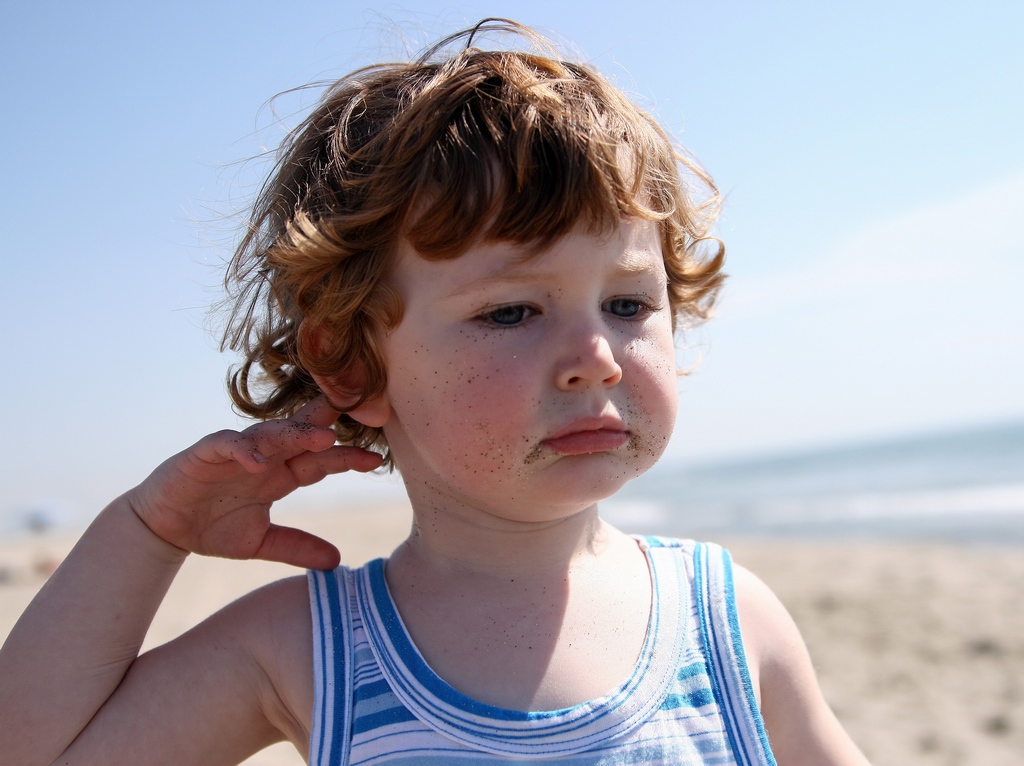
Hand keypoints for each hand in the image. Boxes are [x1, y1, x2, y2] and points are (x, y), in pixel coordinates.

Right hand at [126, 397, 381, 568]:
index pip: (318, 461)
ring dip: (297, 434)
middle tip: (360, 423)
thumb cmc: (211, 528)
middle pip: (302, 436)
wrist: (161, 530)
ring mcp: (235, 453)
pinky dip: (243, 451)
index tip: (376, 462)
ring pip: (271, 434)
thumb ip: (296, 547)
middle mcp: (262, 458)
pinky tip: (260, 462)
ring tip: (323, 438)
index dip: (345, 459)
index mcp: (279, 475)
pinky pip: (227, 445)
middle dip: (329, 429)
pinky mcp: (204, 454)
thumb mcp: (260, 543)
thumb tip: (337, 562)